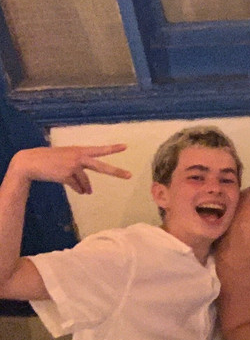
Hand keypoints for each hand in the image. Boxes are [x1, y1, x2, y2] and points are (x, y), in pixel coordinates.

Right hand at [11, 144, 130, 194]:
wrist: (30, 162)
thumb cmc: (49, 160)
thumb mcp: (66, 158)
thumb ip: (79, 168)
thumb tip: (87, 188)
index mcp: (79, 150)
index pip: (99, 150)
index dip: (112, 148)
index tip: (125, 146)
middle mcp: (78, 157)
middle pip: (101, 167)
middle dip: (116, 172)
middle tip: (130, 176)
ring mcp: (73, 166)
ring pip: (85, 182)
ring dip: (87, 188)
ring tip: (88, 192)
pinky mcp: (66, 175)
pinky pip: (77, 187)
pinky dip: (78, 190)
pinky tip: (79, 191)